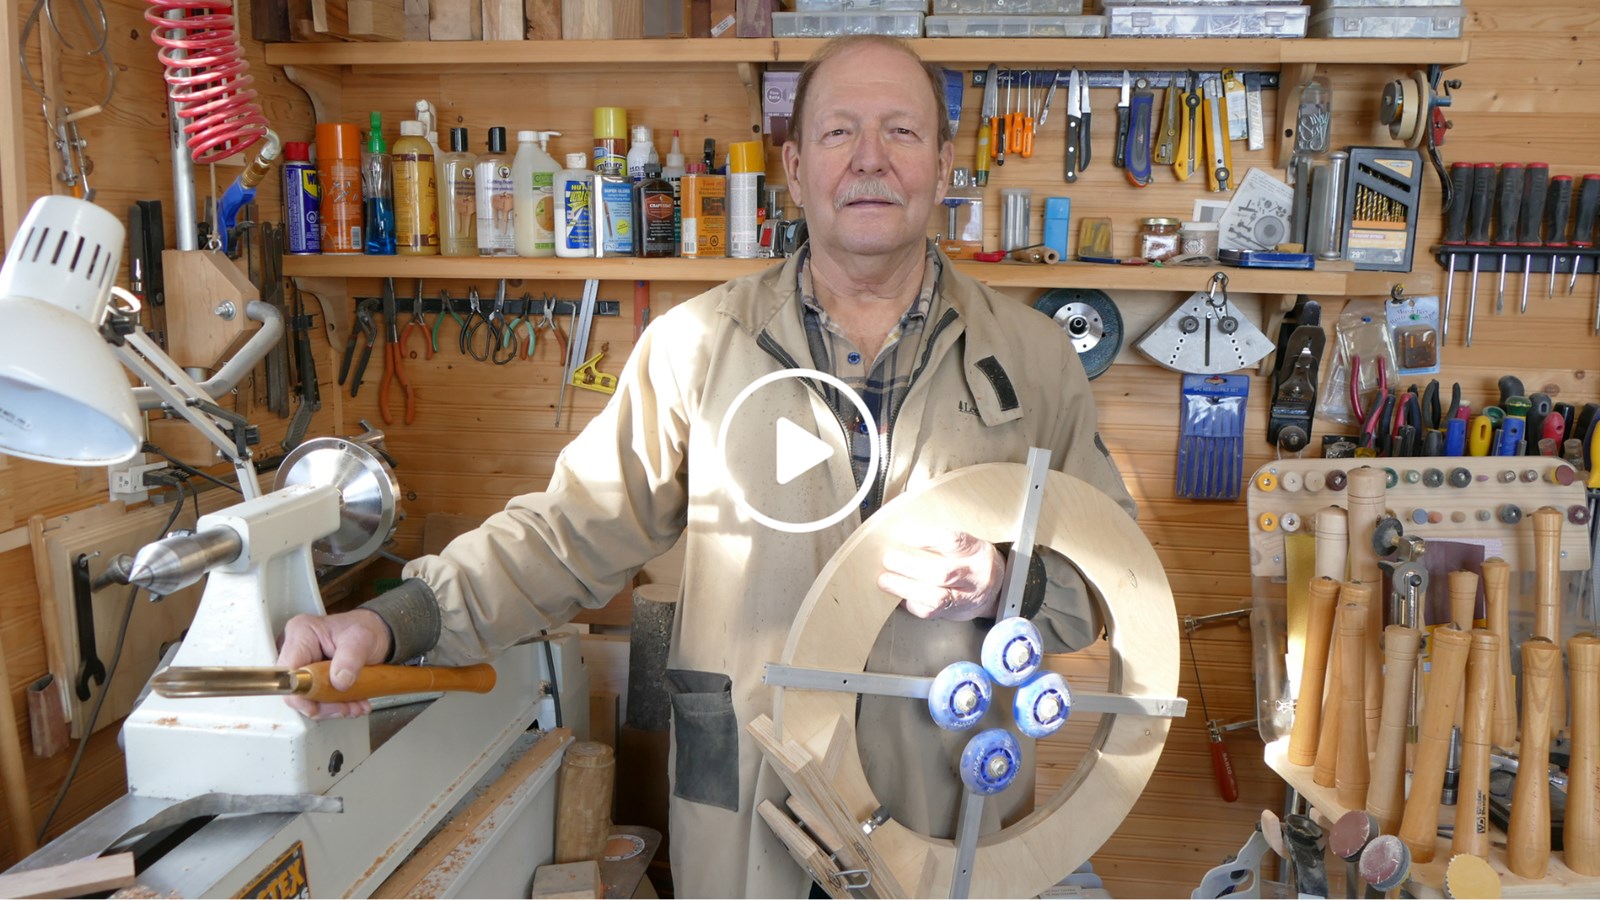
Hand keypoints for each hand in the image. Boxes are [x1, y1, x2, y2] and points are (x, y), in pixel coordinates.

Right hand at [276, 609, 391, 718]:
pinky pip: (319, 699)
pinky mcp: (313, 678)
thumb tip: (339, 682)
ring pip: (308, 698)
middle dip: (322, 705)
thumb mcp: (362, 640)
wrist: (377, 633)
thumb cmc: (365, 629)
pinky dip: (337, 705)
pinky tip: (353, 703)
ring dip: (332, 707)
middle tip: (345, 707)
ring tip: (354, 705)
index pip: (289, 672)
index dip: (299, 695)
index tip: (316, 707)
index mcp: (301, 633)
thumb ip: (351, 659)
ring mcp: (304, 666)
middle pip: (297, 689)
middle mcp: (297, 650)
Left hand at [878, 526, 1002, 621]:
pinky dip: (911, 603)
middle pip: (943, 573)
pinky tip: (899, 595)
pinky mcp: (955, 613)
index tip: (903, 535)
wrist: (996, 591)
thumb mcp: (967, 544)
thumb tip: (903, 536)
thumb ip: (941, 541)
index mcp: (976, 551)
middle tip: (889, 559)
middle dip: (910, 566)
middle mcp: (974, 575)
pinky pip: (930, 612)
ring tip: (886, 580)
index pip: (952, 542)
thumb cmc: (973, 562)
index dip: (926, 539)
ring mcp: (966, 597)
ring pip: (937, 597)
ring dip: (906, 588)